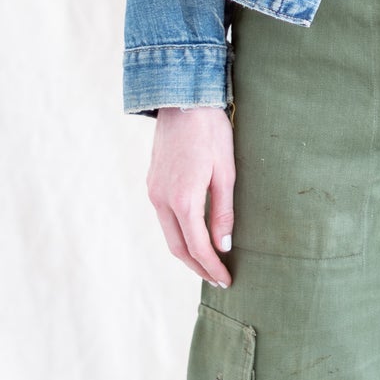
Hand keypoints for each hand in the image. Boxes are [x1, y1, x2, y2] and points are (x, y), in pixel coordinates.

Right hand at [147, 105, 235, 286]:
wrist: (182, 100)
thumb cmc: (211, 132)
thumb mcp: (226, 172)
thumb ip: (223, 211)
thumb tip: (223, 245)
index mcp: (183, 200)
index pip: (198, 247)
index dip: (212, 267)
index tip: (226, 280)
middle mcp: (162, 200)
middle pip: (178, 248)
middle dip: (198, 267)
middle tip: (217, 279)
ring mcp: (154, 192)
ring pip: (168, 234)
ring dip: (187, 253)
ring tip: (208, 263)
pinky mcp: (152, 184)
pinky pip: (164, 219)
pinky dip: (179, 234)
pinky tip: (193, 236)